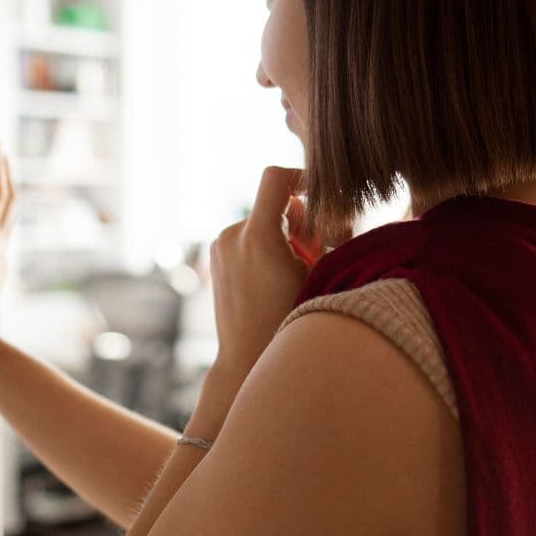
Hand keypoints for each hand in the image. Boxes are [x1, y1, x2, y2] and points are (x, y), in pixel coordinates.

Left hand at [203, 166, 344, 405]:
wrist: (246, 360)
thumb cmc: (289, 321)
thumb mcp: (317, 275)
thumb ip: (320, 234)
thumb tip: (318, 204)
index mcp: (258, 236)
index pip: (275, 178)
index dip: (301, 176)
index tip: (320, 192)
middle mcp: (232, 235)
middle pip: (274, 202)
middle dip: (300, 219)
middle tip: (315, 252)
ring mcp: (219, 246)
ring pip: (262, 220)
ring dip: (284, 235)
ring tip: (295, 271)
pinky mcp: (215, 257)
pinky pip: (248, 237)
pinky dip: (266, 246)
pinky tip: (275, 277)